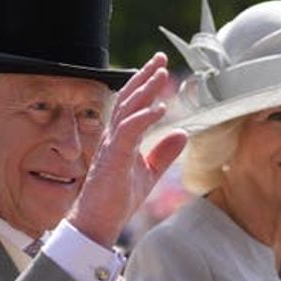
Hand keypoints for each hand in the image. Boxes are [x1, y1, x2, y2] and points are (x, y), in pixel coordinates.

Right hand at [68, 53, 186, 246]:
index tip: (161, 66)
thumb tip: (182, 133)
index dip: (146, 82)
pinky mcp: (113, 158)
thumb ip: (164, 153)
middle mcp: (113, 135)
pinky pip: (127, 132)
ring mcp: (111, 145)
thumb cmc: (117, 198)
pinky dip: (143, 118)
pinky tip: (159, 109)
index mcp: (121, 137)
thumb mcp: (149, 173)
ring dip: (145, 91)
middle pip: (129, 98)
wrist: (98, 222)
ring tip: (162, 75)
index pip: (133, 102)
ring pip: (128, 110)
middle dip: (145, 76)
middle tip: (161, 58)